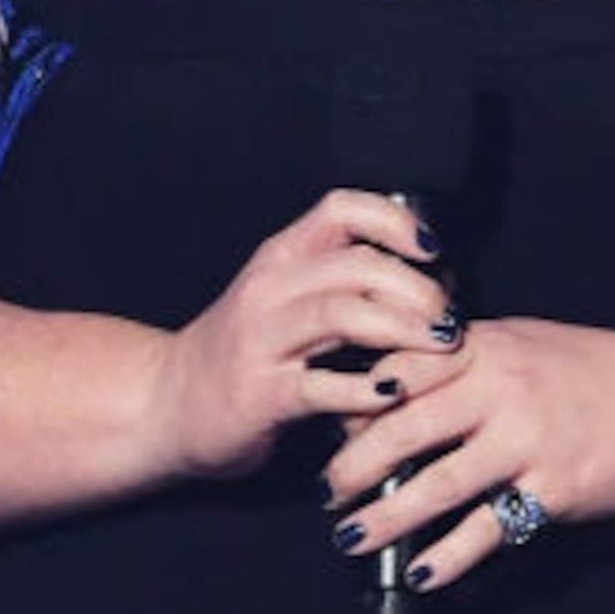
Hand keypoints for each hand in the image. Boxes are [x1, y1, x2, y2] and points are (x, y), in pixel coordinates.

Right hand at [142, 189, 449, 481]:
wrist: (164, 405)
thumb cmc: (245, 353)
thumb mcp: (285, 300)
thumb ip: (344, 283)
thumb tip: (434, 278)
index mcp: (281, 258)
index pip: (342, 209)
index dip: (396, 220)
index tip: (432, 250)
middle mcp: (269, 290)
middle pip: (357, 264)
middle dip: (418, 288)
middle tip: (450, 318)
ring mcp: (261, 341)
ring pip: (343, 314)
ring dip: (403, 329)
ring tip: (440, 346)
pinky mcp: (261, 395)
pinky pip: (324, 386)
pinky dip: (368, 390)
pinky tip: (394, 393)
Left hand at [321, 317, 614, 590]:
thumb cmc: (594, 373)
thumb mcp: (524, 342)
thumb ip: (463, 357)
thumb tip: (390, 381)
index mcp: (486, 349)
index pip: (399, 370)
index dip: (355, 402)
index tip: (326, 430)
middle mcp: (502, 390)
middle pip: (403, 430)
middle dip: (353, 469)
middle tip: (327, 494)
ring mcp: (528, 441)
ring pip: (437, 485)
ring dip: (386, 519)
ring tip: (353, 540)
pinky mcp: (554, 488)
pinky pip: (490, 529)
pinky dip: (451, 557)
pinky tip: (424, 574)